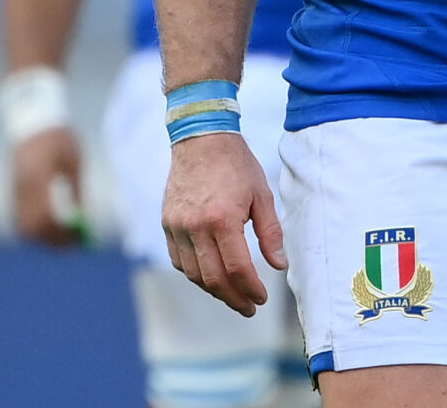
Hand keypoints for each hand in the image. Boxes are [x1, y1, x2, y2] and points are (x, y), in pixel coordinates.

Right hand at [10, 127, 84, 247]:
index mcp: (39, 177)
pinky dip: (34, 227)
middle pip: (33, 227)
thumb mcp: (74, 163)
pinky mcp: (12, 191)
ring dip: (42, 236)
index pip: (47, 217)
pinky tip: (51, 225)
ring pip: (23, 227)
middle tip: (72, 245)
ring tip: (64, 235)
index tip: (79, 239)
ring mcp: (14, 190)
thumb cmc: (60, 138)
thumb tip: (86, 221)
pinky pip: (19, 218)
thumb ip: (78, 192)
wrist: (33, 120)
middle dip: (52, 240)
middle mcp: (22, 188)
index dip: (62, 232)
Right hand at [162, 133, 287, 316]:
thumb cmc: (236, 165)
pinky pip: (179, 260)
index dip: (250, 289)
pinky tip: (211, 276)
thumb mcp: (262, 195)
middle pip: (213, 278)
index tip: (262, 298)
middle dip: (233, 298)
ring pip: (193, 274)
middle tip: (249, 307)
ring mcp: (177, 226)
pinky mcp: (167, 224)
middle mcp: (195, 226)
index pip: (237, 269)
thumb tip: (278, 265)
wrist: (201, 139)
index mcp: (222, 219)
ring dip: (214, 290)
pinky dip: (195, 274)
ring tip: (233, 295)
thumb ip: (270, 232)